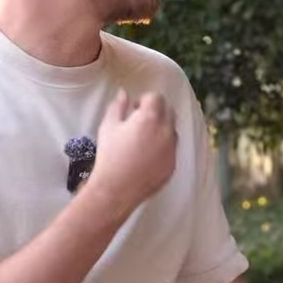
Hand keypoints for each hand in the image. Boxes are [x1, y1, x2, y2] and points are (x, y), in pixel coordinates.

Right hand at [87, 90, 176, 211]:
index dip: (144, 101)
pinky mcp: (173, 164)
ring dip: (162, 129)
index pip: (156, 97)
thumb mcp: (109, 127)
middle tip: (139, 123)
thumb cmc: (110, 155)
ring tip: (143, 141)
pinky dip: (163, 147)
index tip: (134, 110)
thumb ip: (118, 106)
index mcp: (150, 118)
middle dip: (156, 112)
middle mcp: (166, 131)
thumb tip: (124, 93)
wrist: (116, 189)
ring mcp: (172, 149)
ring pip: (172, 130)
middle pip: (169, 111)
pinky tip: (147, 157)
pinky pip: (172, 149)